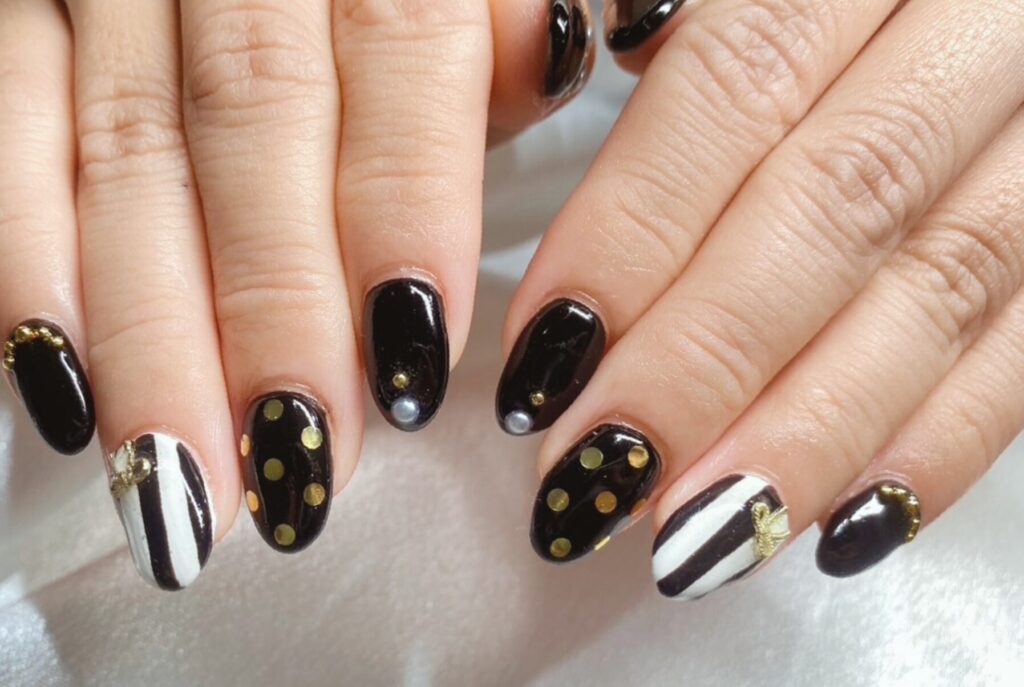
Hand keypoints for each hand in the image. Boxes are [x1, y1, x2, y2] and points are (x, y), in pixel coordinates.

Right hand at [0, 0, 594, 589]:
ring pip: (129, 152)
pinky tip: (65, 384)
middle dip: (277, 309)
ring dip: (154, 333)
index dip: (407, 210)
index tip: (412, 364)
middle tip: (301, 457)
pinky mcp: (22, 10)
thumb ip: (496, 18)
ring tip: (189, 475)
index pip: (402, 48)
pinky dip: (27, 261)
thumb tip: (545, 59)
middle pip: (255, 124)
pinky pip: (7, 122)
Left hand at [496, 0, 1023, 596]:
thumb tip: (566, 68)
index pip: (736, 85)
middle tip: (600, 474)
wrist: (985, 5)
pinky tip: (843, 525)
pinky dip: (942, 444)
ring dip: (809, 432)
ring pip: (943, 289)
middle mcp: (983, 24)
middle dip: (704, 361)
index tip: (545, 357)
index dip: (633, 231)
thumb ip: (687, 12)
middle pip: (835, 205)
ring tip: (697, 532)